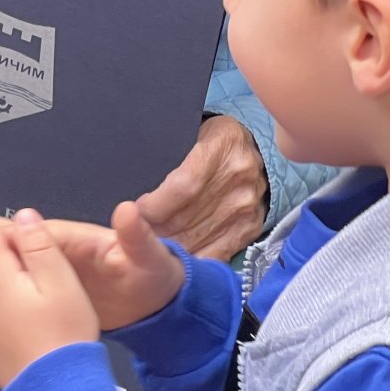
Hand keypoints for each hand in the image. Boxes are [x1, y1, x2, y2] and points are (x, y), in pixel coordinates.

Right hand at [0, 202, 184, 330]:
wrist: (156, 302)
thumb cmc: (150, 273)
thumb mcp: (146, 255)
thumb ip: (136, 233)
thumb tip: (129, 210)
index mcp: (74, 240)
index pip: (35, 232)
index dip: (7, 229)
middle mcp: (55, 253)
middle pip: (12, 243)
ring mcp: (49, 275)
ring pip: (6, 268)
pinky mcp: (48, 296)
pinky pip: (17, 293)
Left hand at [135, 116, 266, 258]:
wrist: (254, 149)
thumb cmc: (212, 138)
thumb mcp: (191, 130)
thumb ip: (170, 151)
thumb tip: (137, 180)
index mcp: (221, 146)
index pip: (184, 186)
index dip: (157, 205)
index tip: (137, 211)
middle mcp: (238, 178)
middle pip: (189, 216)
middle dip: (157, 230)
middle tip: (135, 236)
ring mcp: (248, 205)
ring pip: (201, 237)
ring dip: (171, 247)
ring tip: (149, 249)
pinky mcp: (251, 227)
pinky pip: (219, 252)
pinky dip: (195, 258)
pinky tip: (175, 260)